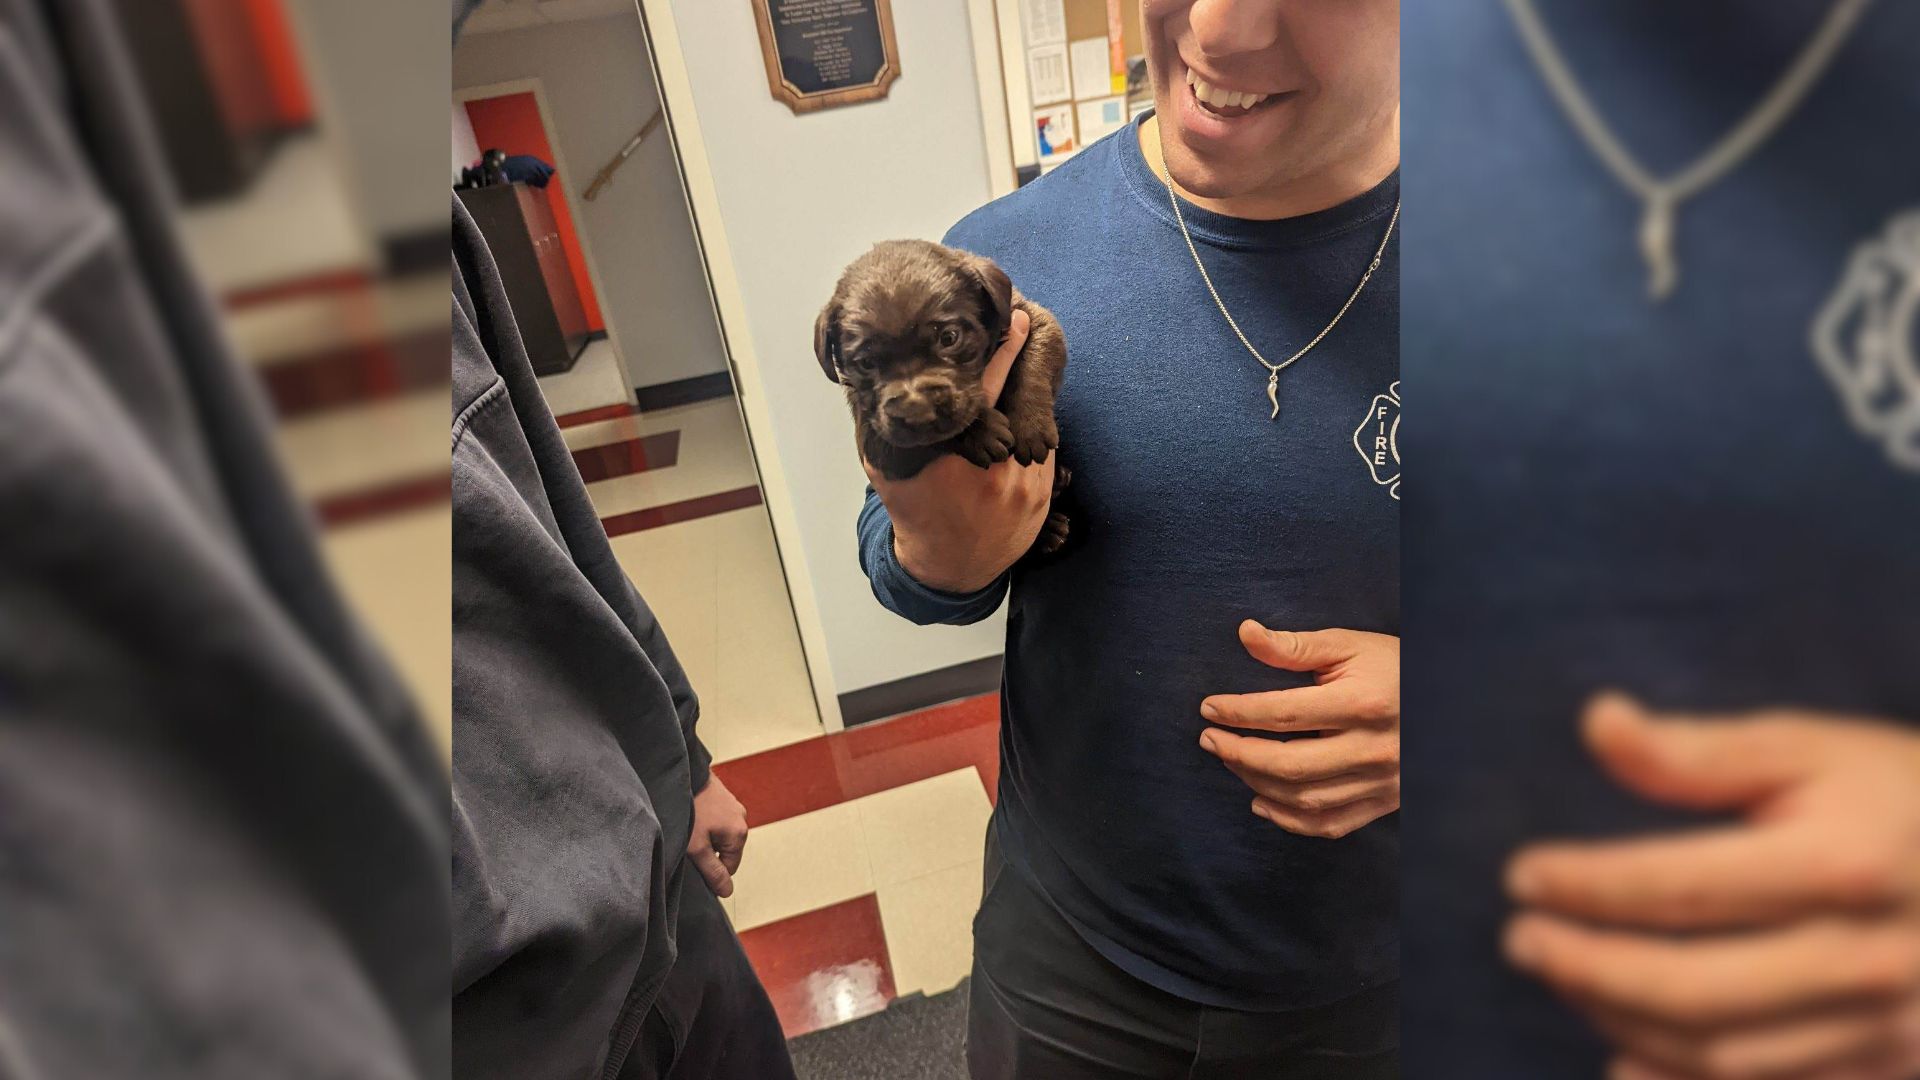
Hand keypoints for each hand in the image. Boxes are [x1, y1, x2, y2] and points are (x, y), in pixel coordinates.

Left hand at [687, 774, 748, 898]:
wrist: (682, 774)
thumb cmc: (690, 811)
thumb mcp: (697, 849)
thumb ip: (713, 873)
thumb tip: (727, 892)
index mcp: (740, 834)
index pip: (729, 868)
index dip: (710, 870)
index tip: (693, 862)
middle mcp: (741, 819)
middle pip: (725, 850)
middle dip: (708, 851)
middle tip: (689, 844)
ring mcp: (733, 806)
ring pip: (719, 835)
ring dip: (705, 836)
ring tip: (689, 829)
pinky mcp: (723, 797)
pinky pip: (716, 820)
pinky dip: (704, 823)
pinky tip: (691, 817)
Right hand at [863, 309, 1052, 592]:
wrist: (949, 565)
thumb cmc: (913, 507)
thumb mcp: (885, 464)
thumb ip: (875, 419)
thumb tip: (860, 374)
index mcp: (946, 453)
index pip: (979, 389)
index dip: (999, 352)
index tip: (1012, 319)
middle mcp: (987, 466)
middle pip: (1014, 400)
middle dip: (1018, 361)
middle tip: (1023, 324)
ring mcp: (1019, 483)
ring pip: (1030, 423)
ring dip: (1026, 396)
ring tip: (1026, 364)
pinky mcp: (1041, 496)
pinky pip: (1041, 449)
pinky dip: (1032, 429)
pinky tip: (1026, 415)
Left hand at [1198, 622, 1399, 837]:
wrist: (1451, 700)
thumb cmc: (1394, 667)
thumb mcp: (1348, 646)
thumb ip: (1293, 646)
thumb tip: (1245, 633)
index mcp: (1362, 704)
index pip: (1283, 714)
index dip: (1238, 712)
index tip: (1209, 708)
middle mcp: (1372, 749)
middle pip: (1289, 764)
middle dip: (1238, 753)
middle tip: (1209, 739)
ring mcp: (1380, 782)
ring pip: (1304, 799)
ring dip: (1256, 783)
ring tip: (1231, 761)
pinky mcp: (1383, 803)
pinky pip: (1328, 825)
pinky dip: (1289, 820)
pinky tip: (1261, 801)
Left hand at [1504, 695, 1919, 1079]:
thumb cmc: (1908, 797)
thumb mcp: (1815, 750)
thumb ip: (1701, 753)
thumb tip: (1598, 721)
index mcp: (1843, 864)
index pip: (1680, 885)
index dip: (1586, 885)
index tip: (1522, 874)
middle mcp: (1867, 959)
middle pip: (1692, 987)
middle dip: (1586, 968)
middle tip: (1521, 939)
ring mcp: (1887, 1030)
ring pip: (1722, 1055)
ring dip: (1620, 1021)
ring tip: (1564, 975)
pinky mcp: (1893, 1072)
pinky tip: (1622, 1057)